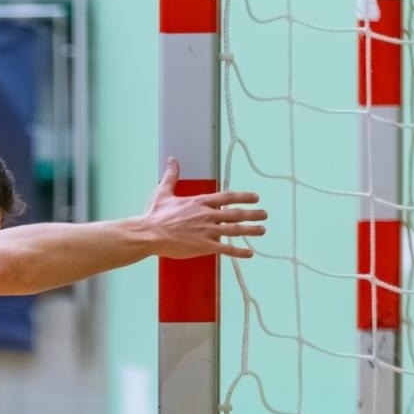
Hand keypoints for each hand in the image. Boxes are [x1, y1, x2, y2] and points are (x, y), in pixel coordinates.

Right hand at [141, 158, 266, 259]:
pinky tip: (249, 253)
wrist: (149, 234)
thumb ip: (171, 176)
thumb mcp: (163, 192)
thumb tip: (172, 161)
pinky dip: (239, 252)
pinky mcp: (204, 246)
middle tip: (264, 214)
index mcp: (200, 202)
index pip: (228, 197)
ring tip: (262, 230)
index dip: (244, 197)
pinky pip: (226, 249)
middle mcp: (207, 215)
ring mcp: (207, 231)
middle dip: (253, 213)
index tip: (254, 197)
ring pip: (235, 230)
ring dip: (251, 230)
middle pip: (236, 213)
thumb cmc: (155, 215)